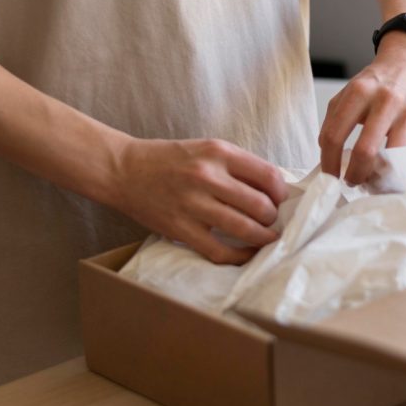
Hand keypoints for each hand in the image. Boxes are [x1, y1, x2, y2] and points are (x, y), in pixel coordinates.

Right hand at [110, 138, 288, 263]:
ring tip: (266, 238)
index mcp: (218, 152)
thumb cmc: (170, 160)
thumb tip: (274, 190)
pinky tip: (246, 253)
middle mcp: (207, 176)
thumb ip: (237, 166)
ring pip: (245, 229)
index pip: (268, 175)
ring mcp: (193, 204)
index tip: (280, 200)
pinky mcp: (181, 229)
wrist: (123, 170)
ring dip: (263, 238)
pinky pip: (220, 251)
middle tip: (272, 221)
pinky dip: (239, 256)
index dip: (282, 192)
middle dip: (273, 218)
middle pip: (261, 205)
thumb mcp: (206, 149)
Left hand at [319, 32, 405, 184]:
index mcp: (360, 92)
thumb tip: (328, 158)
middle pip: (364, 152)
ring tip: (370, 179)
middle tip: (350, 181)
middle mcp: (386, 101)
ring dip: (377, 177)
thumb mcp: (349, 92)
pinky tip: (388, 170)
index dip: (329, 163)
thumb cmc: (378, 83)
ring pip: (391, 160)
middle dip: (354, 175)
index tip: (329, 176)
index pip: (335, 136)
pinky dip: (397, 171)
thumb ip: (333, 121)